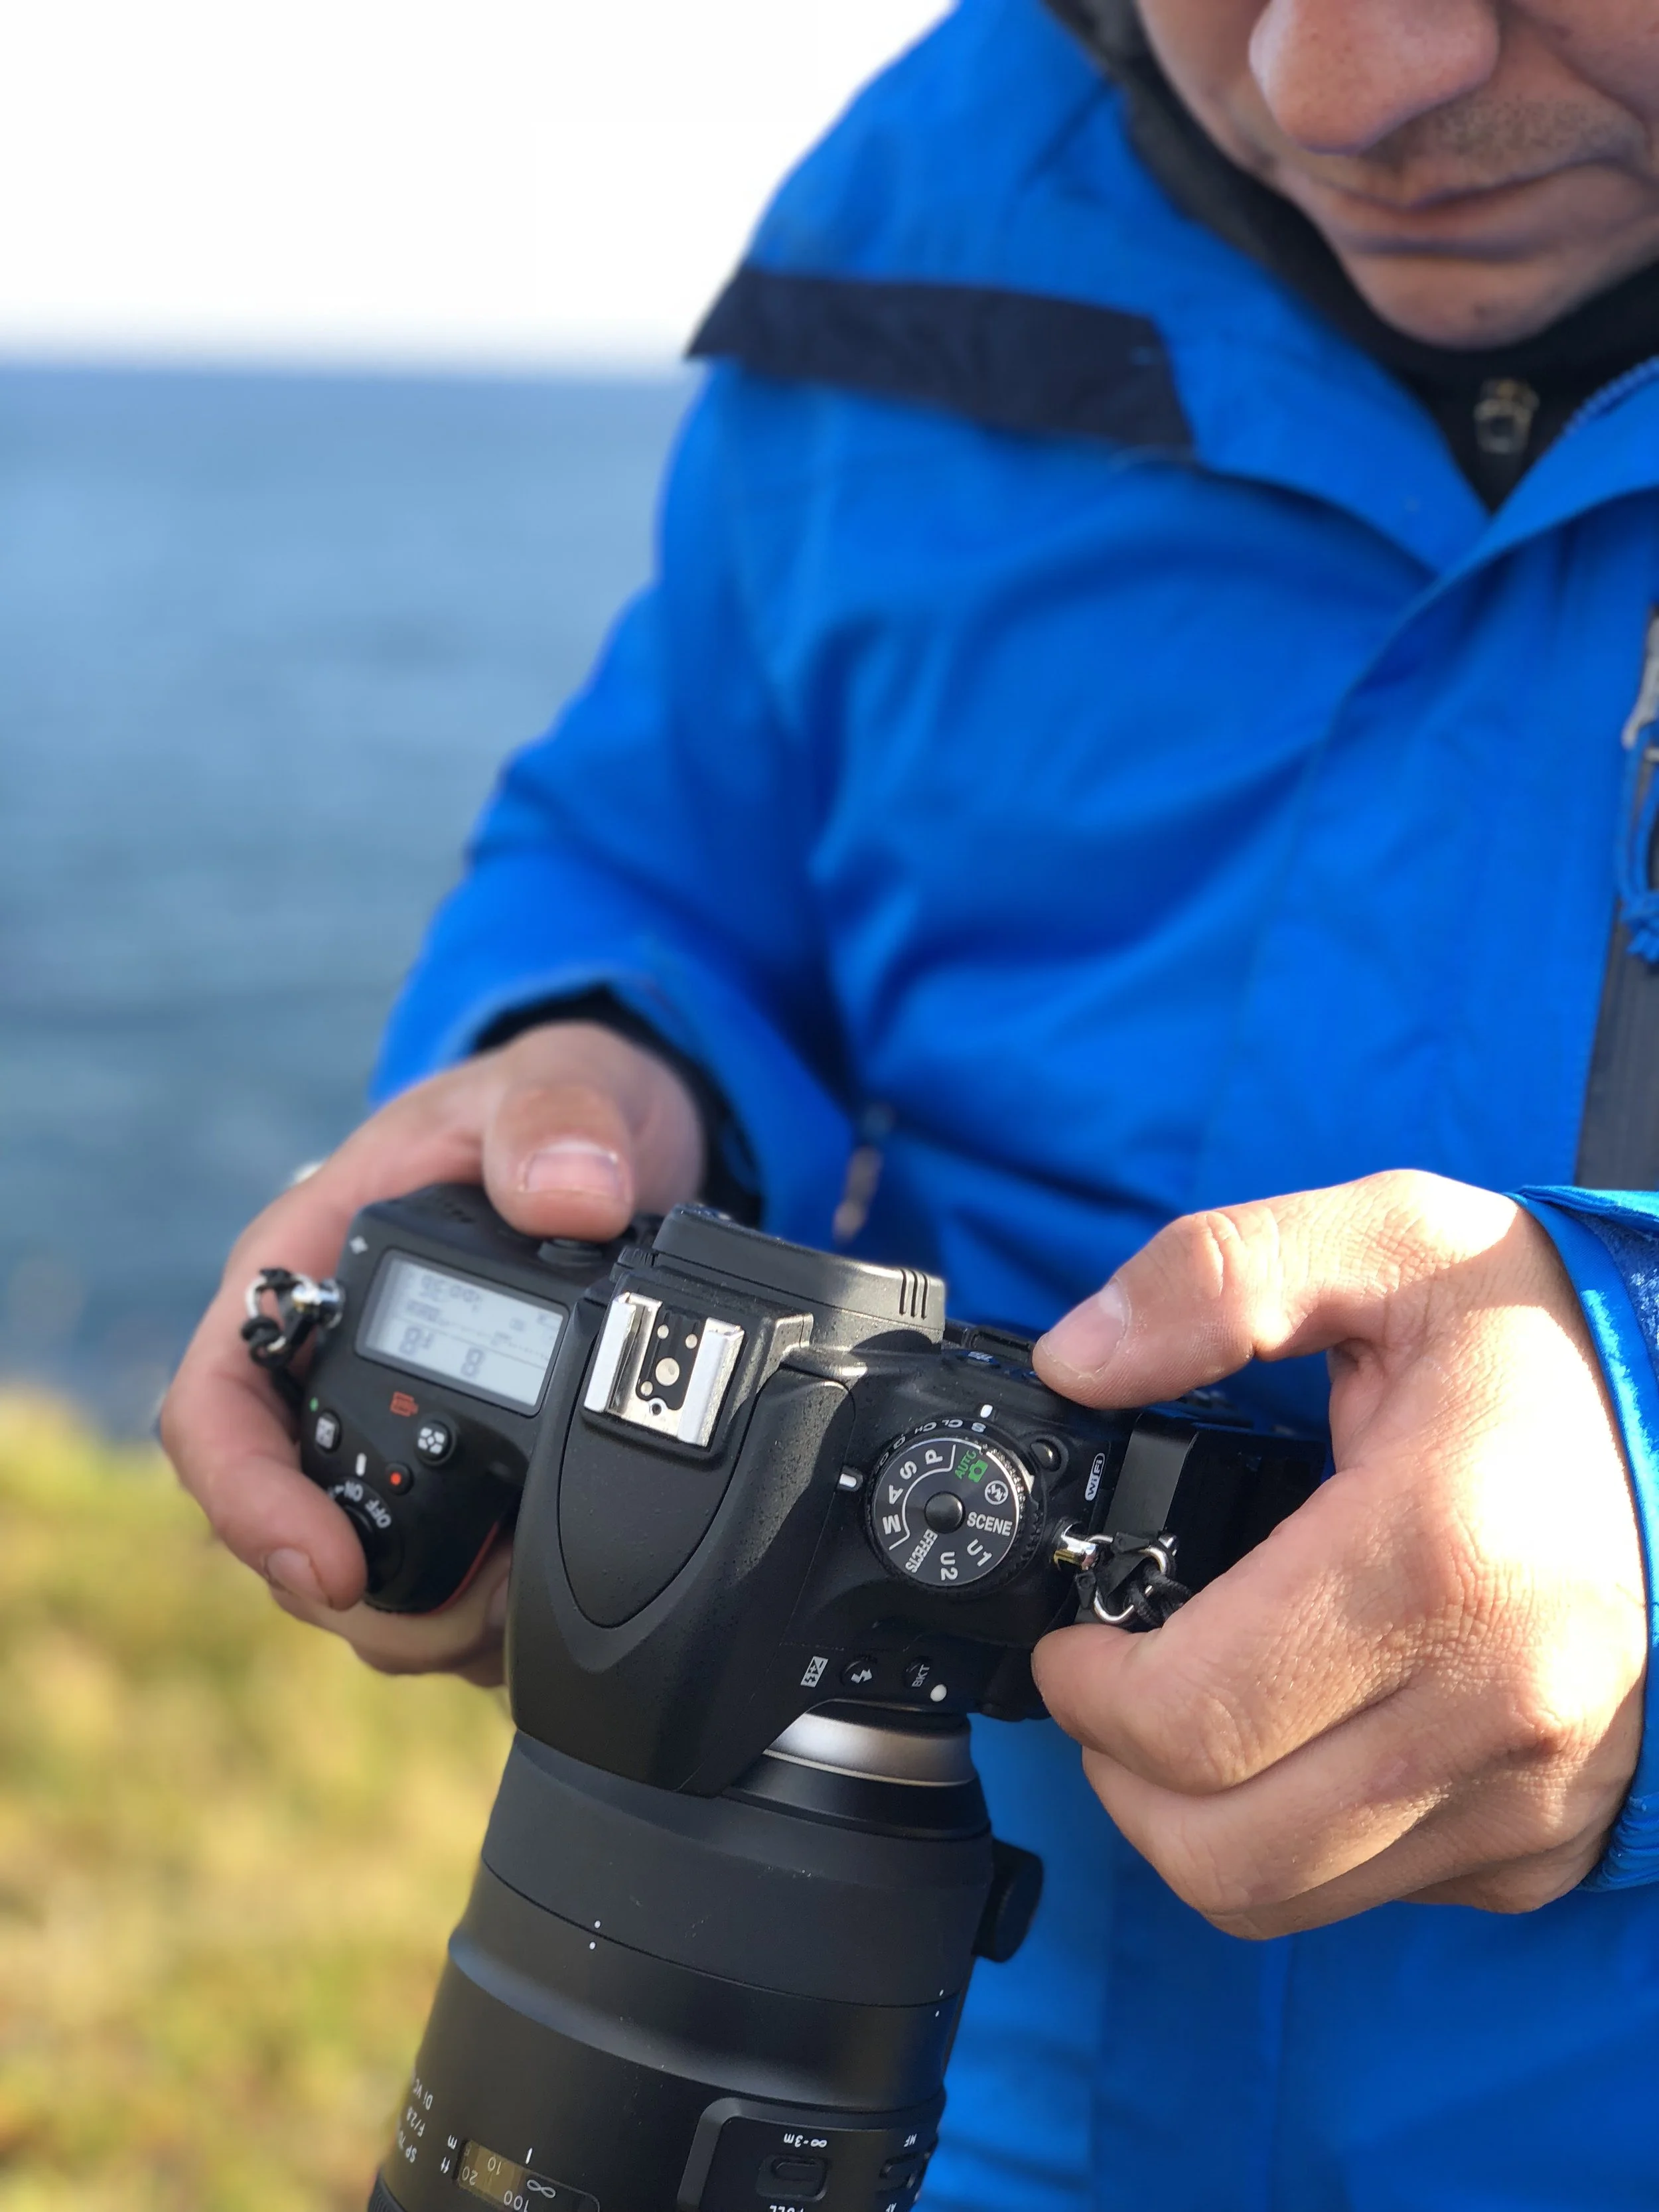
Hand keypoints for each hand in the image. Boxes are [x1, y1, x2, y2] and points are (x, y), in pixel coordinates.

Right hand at [160, 1022, 704, 1682]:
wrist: (618, 1141)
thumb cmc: (549, 1111)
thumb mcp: (553, 1090)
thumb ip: (554, 1126)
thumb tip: (574, 1193)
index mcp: (302, 1278)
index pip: (217, 1410)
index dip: (248, 1504)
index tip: (326, 1572)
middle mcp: (328, 1366)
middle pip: (285, 1519)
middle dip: (361, 1599)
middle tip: (471, 1619)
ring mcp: (390, 1424)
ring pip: (362, 1564)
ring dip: (426, 1619)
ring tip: (516, 1619)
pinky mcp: (463, 1467)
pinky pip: (443, 1566)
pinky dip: (484, 1611)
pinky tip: (543, 1618)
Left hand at [1030, 1170, 1647, 1935]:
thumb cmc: (1548, 1332)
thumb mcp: (1388, 1238)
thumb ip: (1217, 1280)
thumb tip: (1077, 1358)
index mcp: (1435, 1555)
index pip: (1193, 1718)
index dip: (1087, 1693)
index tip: (1070, 1644)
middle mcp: (1499, 1700)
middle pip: (1224, 1850)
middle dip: (1121, 1775)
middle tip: (1109, 1689)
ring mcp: (1537, 1785)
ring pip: (1291, 1896)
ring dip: (1196, 1826)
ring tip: (1184, 1716)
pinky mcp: (1556, 1833)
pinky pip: (1387, 1893)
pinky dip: (1310, 1838)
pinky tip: (1305, 1733)